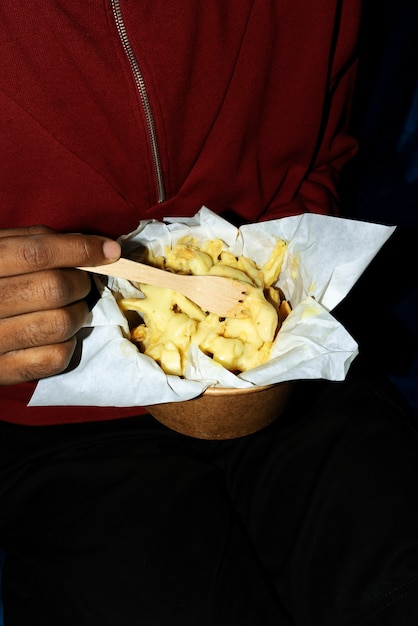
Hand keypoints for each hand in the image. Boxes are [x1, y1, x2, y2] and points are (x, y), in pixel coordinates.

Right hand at [0, 226, 120, 384]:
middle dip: (81, 283)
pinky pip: (56, 357)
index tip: (111, 250)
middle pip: (55, 288)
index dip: (82, 249)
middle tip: (80, 283)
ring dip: (77, 314)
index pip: (39, 252)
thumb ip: (32, 242)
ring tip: (67, 308)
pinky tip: (56, 334)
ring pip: (61, 324)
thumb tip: (86, 244)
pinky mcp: (3, 371)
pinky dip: (68, 344)